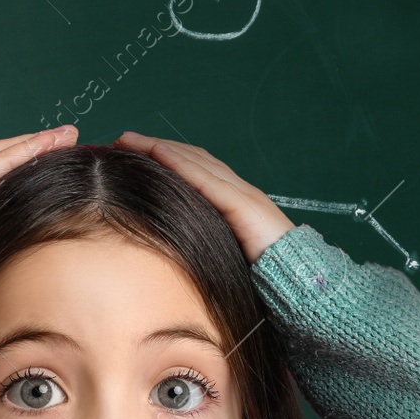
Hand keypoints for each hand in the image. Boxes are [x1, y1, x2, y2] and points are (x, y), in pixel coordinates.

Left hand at [111, 131, 293, 263]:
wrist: (298, 279)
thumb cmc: (260, 275)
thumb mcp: (221, 254)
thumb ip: (202, 243)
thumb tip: (169, 249)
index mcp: (232, 201)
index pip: (193, 169)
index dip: (162, 157)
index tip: (131, 152)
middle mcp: (237, 190)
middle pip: (191, 158)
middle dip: (155, 146)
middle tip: (121, 139)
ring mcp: (242, 194)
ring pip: (196, 161)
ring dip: (160, 148)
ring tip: (131, 141)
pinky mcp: (244, 204)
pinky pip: (208, 179)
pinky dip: (182, 164)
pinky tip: (159, 154)